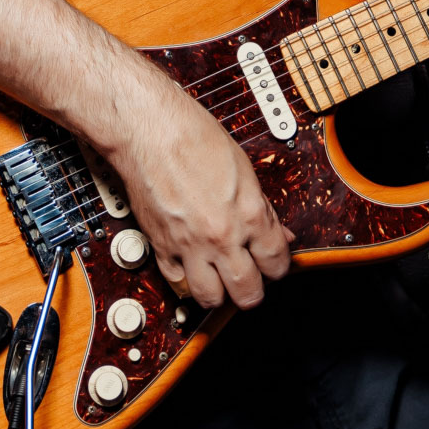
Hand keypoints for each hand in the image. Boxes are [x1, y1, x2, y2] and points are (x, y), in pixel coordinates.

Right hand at [108, 65, 294, 311]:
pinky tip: (192, 270)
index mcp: (248, 213)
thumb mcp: (243, 167)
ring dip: (220, 294)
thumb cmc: (193, 136)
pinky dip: (186, 282)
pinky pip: (177, 283)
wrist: (149, 130)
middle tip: (252, 280)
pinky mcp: (161, 247)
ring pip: (211, 298)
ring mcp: (189, 245)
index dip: (278, 267)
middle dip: (254, 290)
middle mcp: (221, 236)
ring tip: (221, 281)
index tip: (274, 264)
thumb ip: (261, 206)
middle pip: (248, 292)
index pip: (276, 263)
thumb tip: (276, 231)